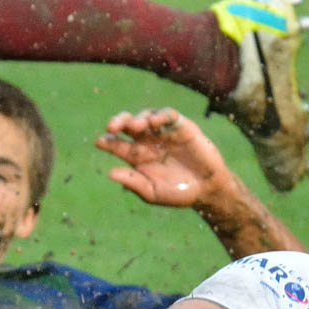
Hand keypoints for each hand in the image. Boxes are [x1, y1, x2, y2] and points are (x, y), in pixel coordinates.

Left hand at [95, 108, 234, 209]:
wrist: (207, 190)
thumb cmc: (178, 193)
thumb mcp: (152, 192)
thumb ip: (133, 182)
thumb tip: (110, 174)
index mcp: (138, 157)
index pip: (118, 145)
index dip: (108, 142)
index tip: (100, 142)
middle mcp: (148, 141)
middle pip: (129, 125)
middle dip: (119, 122)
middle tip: (111, 127)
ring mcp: (164, 133)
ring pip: (146, 117)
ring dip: (138, 119)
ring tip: (135, 126)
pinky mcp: (181, 127)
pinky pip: (169, 115)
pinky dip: (160, 115)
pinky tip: (153, 121)